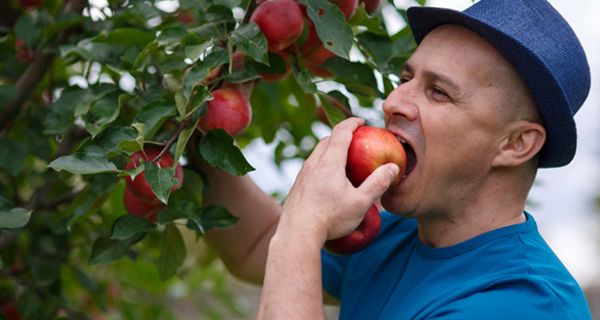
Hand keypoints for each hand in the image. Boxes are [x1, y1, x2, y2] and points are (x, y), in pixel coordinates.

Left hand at [278, 117, 399, 244]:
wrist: (297, 233)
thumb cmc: (331, 218)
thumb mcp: (361, 202)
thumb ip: (378, 183)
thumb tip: (393, 167)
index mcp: (329, 162)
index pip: (341, 132)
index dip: (352, 123)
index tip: (362, 121)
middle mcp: (313, 163)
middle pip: (327, 140)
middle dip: (342, 134)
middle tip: (356, 139)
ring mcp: (303, 174)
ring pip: (317, 153)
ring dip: (331, 149)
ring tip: (344, 158)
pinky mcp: (297, 185)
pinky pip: (311, 166)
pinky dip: (322, 163)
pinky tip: (329, 178)